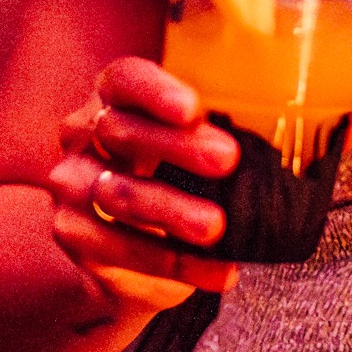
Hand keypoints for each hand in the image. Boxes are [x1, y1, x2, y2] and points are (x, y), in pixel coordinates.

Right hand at [47, 57, 239, 302]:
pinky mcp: (74, 236)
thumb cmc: (168, 175)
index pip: (125, 80)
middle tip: (227, 158)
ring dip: (173, 211)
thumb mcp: (187, 144)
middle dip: (177, 147)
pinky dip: (178, 264)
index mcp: (112, 98)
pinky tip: (220, 271)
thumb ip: (213, 132)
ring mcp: (73, 186)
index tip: (193, 108)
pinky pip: (125, 251)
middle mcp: (83, 135)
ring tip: (216, 226)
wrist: (124, 247)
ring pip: (119, 195)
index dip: (156, 91)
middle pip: (122, 131)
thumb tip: (278, 132)